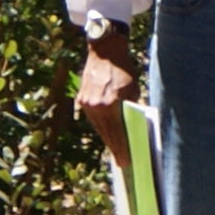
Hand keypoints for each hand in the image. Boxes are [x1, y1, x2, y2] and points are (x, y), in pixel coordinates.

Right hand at [76, 31, 141, 160]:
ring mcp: (86, 103)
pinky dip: (100, 124)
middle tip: (122, 161)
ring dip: (106, 137)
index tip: (125, 162)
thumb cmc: (123, 69)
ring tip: (115, 149)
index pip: (116, 133)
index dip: (121, 149)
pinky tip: (107, 132)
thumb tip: (131, 127)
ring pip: (97, 126)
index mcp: (110, 104)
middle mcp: (95, 106)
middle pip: (105, 133)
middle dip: (114, 148)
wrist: (104, 52)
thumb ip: (131, 109)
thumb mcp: (133, 90)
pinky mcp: (81, 98)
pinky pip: (92, 117)